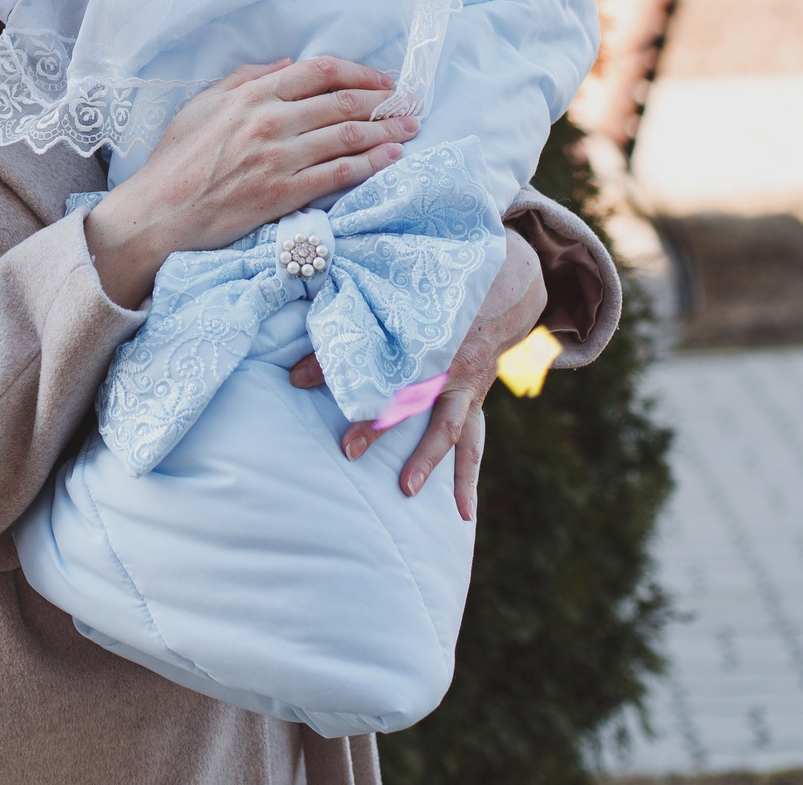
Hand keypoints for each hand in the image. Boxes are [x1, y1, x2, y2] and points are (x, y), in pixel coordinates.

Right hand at [82, 57, 415, 308]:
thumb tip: (286, 63)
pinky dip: (369, 165)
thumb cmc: (175, 160)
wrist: (159, 214)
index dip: (358, 73)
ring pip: (346, 137)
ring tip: (409, 129)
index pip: (318, 72)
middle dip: (382, 102)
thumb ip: (244, 79)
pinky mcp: (283, 194)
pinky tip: (389, 159)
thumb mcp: (202, 105)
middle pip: (341, 102)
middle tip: (409, 104)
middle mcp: (269, 121)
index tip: (382, 80)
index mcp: (251, 95)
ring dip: (385, 131)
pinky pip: (337, 175)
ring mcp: (278, 159)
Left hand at [287, 231, 545, 520]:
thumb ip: (353, 315)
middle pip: (411, 397)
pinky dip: (465, 479)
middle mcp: (447, 361)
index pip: (376, 352)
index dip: (335, 364)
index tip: (298, 378)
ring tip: (406, 489)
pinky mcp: (474, 402)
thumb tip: (298, 354)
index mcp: (424, 329)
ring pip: (448, 427)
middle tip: (348, 449)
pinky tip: (461, 514)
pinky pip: (472, 444)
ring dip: (427, 459)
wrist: (504, 289)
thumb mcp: (399, 294)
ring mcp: (466, 385)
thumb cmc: (436, 290)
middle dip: (380, 424)